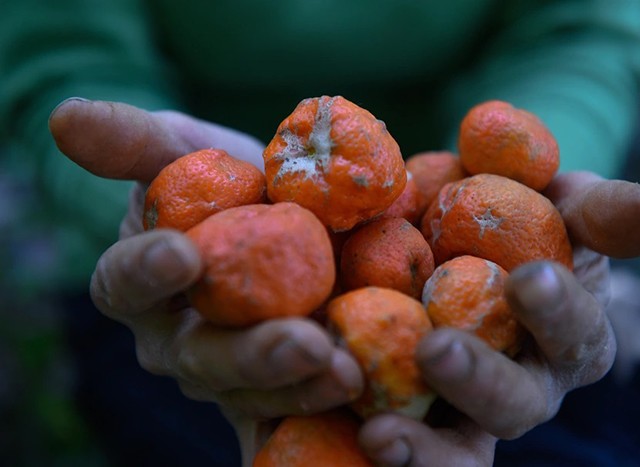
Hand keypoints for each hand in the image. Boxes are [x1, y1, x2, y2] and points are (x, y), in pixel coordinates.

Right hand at [50, 99, 363, 463]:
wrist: (282, 217)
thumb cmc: (222, 183)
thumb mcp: (182, 151)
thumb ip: (136, 142)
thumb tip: (66, 117)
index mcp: (140, 285)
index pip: (126, 284)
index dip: (147, 271)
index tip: (183, 253)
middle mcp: (178, 341)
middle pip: (202, 358)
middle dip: (250, 355)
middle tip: (301, 343)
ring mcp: (230, 374)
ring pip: (257, 391)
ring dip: (303, 387)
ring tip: (347, 372)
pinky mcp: (281, 386)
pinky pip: (300, 405)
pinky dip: (328, 402)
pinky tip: (362, 393)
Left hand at [357, 171, 639, 465]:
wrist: (450, 228)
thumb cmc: (517, 210)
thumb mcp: (558, 199)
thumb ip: (602, 210)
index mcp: (570, 335)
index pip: (576, 331)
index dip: (558, 310)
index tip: (528, 279)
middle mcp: (526, 385)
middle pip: (515, 403)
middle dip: (481, 381)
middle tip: (437, 350)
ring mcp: (469, 410)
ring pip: (459, 447)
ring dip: (424, 446)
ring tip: (380, 432)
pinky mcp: (417, 420)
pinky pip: (408, 450)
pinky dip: (388, 449)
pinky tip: (360, 435)